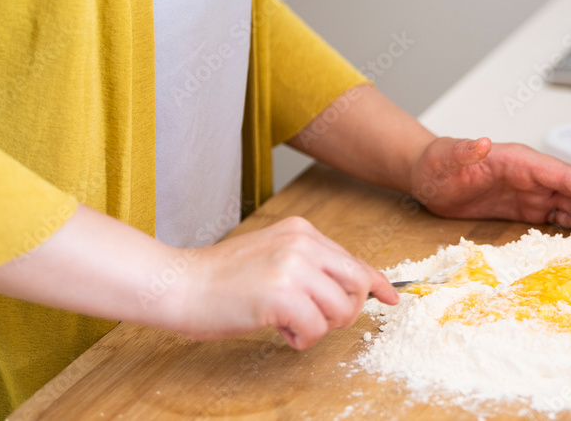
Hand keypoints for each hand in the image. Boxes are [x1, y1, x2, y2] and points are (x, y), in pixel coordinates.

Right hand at [180, 216, 397, 347]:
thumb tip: (353, 289)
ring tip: (290, 323)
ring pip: (341, 310)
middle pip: (358, 284)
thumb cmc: (222, 280)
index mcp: (302, 231)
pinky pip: (317, 329)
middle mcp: (302, 243)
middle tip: (317, 321)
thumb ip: (311, 267)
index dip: (377, 283)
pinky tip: (280, 331)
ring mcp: (292, 267)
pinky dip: (303, 339)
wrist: (180, 285)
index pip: (354, 260)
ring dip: (320, 328)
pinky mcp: (281, 295)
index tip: (390, 297)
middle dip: (347, 311)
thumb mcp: (274, 257)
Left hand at [410, 137, 570, 235]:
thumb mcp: (446, 157)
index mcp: (521, 161)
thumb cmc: (437, 163)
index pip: (565, 175)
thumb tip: (481, 142)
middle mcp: (533, 175)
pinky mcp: (528, 207)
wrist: (428, 175)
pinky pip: (562, 216)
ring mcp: (533, 191)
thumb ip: (464, 151)